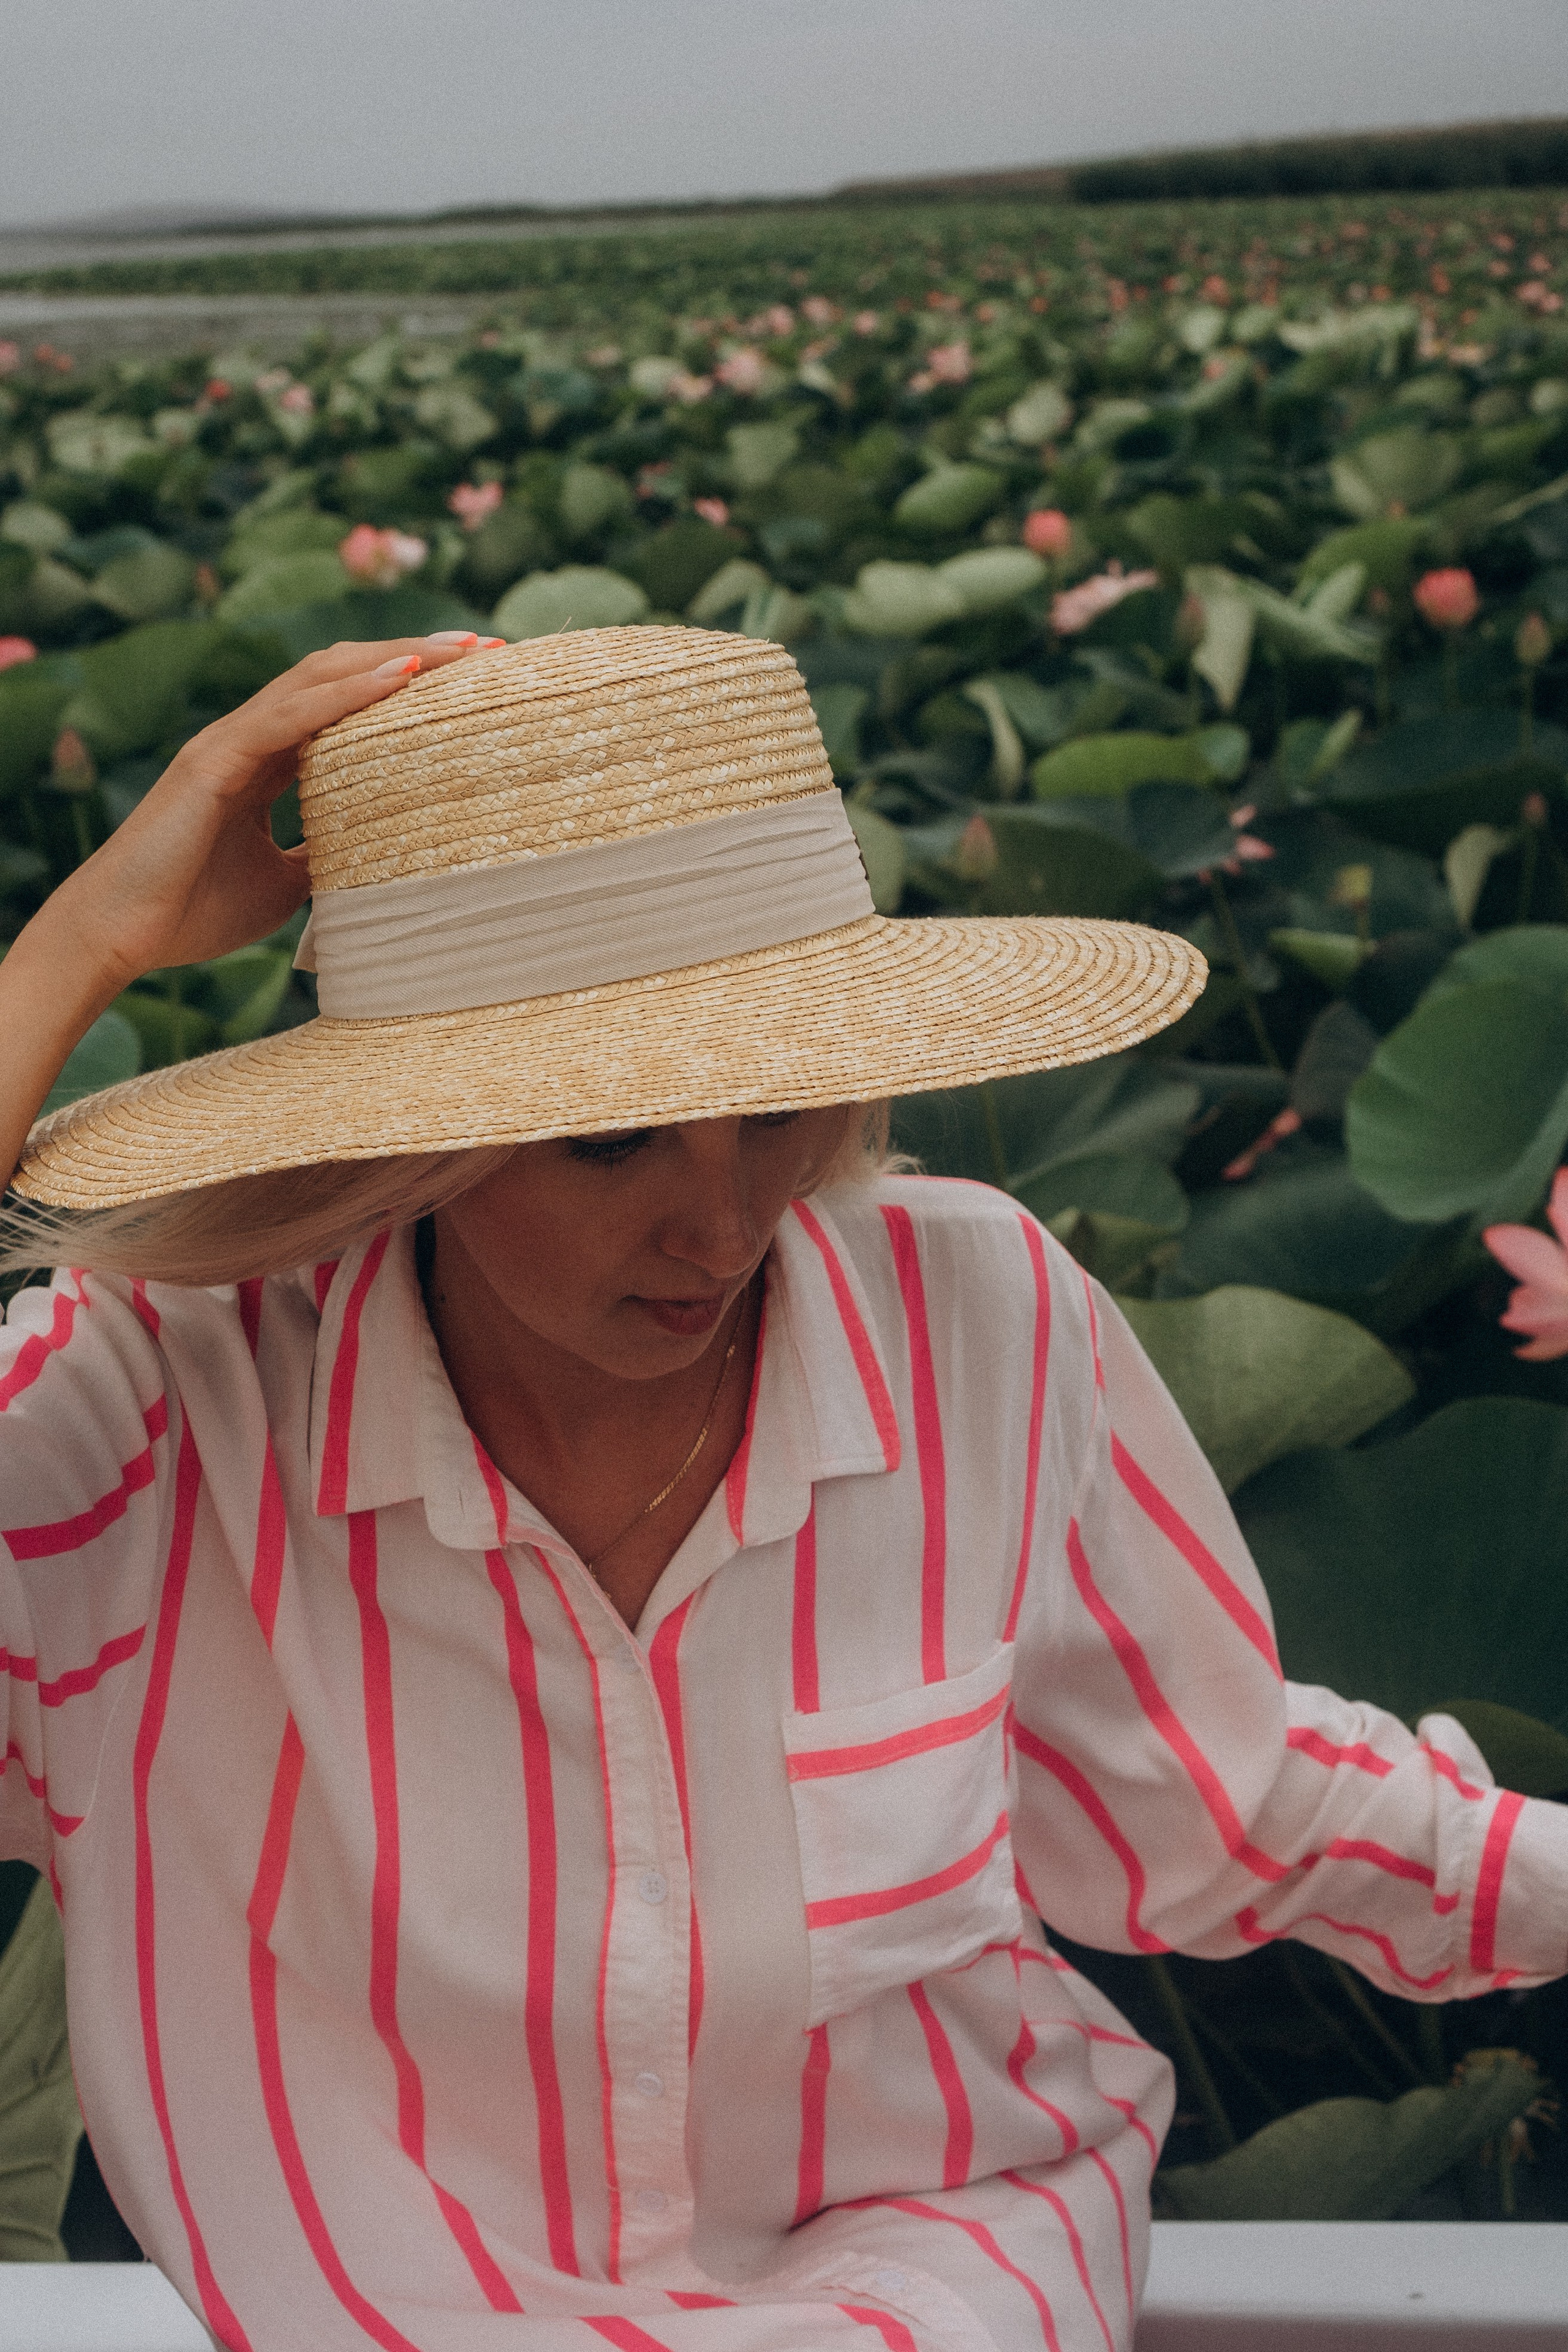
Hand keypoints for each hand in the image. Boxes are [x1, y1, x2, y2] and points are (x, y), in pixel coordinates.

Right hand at [0, 631, 497, 1190]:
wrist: (120, 936)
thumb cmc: (193, 911)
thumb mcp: (284, 884)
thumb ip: (326, 857)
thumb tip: (381, 860)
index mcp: (268, 760)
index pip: (349, 704)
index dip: (410, 685)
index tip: (477, 682)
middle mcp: (251, 737)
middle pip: (344, 674)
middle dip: (417, 655)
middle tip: (489, 650)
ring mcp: (230, 741)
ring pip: (321, 678)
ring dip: (394, 657)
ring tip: (461, 650)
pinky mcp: (212, 762)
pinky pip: (289, 716)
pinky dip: (346, 693)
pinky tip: (399, 676)